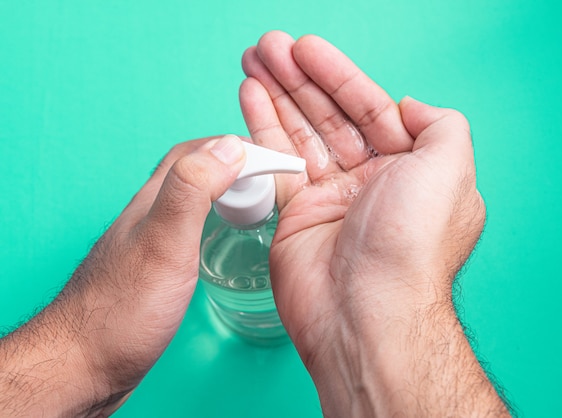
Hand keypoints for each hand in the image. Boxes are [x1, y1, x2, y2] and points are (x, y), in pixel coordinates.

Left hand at [0, 135, 245, 415]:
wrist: (86, 364)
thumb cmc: (123, 308)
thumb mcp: (164, 241)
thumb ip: (192, 190)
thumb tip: (228, 147)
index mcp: (152, 201)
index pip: (193, 153)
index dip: (231, 146)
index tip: (269, 156)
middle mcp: (148, 217)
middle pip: (192, 175)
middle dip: (231, 167)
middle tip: (266, 181)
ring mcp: (149, 245)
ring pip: (190, 204)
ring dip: (223, 194)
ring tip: (252, 205)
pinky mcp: (154, 272)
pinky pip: (189, 233)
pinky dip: (214, 225)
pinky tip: (221, 243)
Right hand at [240, 31, 507, 415]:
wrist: (365, 312)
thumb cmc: (410, 245)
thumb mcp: (450, 170)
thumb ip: (441, 127)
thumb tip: (411, 108)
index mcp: (409, 170)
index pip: (370, 108)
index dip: (338, 75)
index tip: (307, 48)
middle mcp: (371, 182)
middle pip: (330, 116)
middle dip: (299, 78)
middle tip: (270, 46)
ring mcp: (332, 199)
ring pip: (300, 133)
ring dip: (277, 95)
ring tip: (254, 60)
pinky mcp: (297, 216)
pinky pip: (276, 163)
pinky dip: (261, 129)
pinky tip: (250, 97)